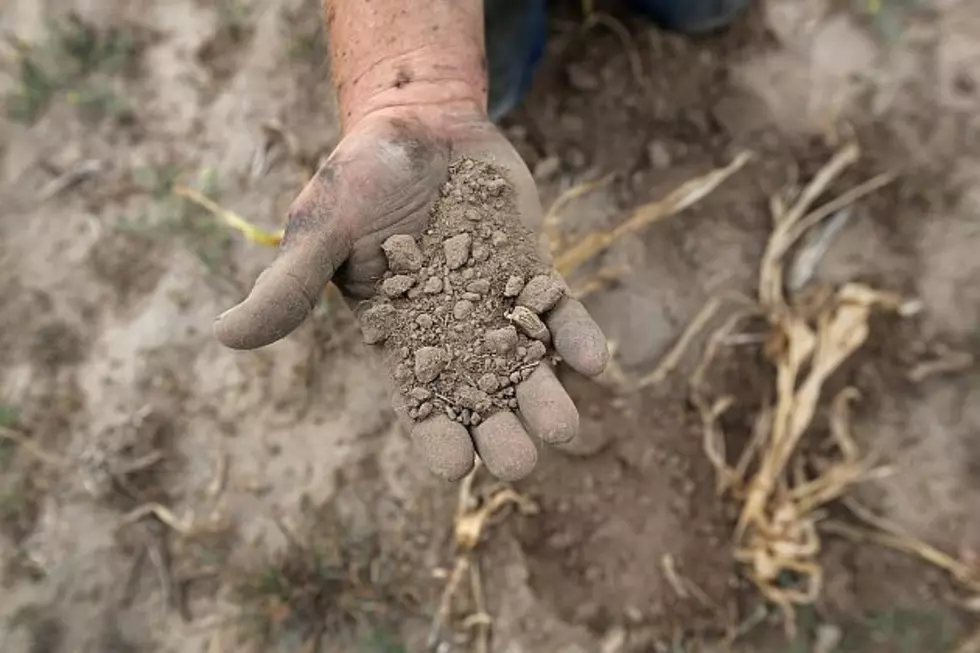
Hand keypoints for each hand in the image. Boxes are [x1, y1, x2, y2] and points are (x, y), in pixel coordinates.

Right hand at [214, 107, 608, 480]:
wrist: (418, 123)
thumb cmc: (360, 177)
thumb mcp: (320, 227)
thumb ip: (287, 284)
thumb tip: (222, 336)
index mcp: (401, 344)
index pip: (420, 410)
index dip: (437, 441)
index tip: (453, 462)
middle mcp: (454, 338)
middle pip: (482, 405)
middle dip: (501, 438)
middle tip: (517, 458)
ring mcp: (498, 308)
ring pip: (528, 372)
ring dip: (548, 402)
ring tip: (564, 425)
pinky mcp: (534, 275)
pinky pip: (560, 316)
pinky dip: (577, 339)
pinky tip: (595, 361)